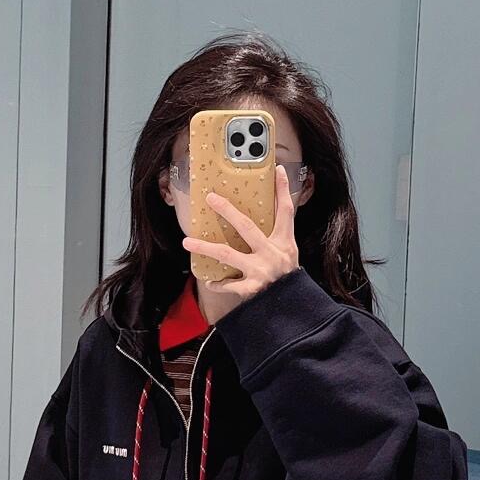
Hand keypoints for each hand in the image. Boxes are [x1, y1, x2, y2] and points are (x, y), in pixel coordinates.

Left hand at [181, 163, 302, 324]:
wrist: (292, 310)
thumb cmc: (288, 282)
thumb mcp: (288, 256)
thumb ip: (275, 241)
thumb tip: (256, 227)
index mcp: (284, 243)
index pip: (286, 211)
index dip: (284, 189)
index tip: (279, 169)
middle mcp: (273, 253)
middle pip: (247, 227)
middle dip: (228, 211)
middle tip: (211, 198)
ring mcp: (261, 271)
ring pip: (228, 254)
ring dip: (205, 247)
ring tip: (187, 242)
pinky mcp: (252, 289)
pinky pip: (229, 284)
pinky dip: (218, 283)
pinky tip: (209, 281)